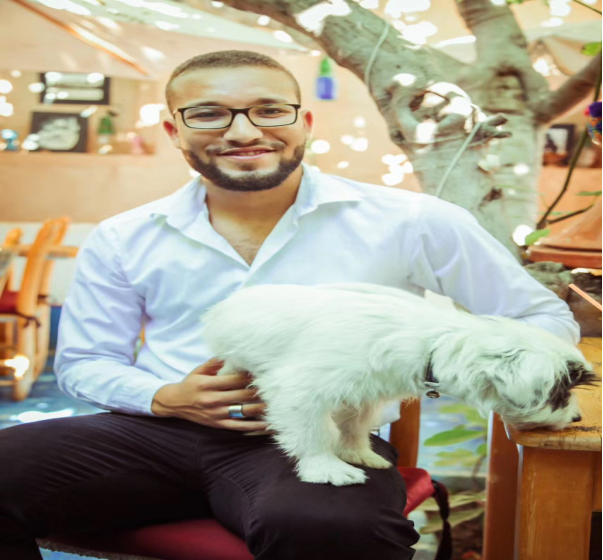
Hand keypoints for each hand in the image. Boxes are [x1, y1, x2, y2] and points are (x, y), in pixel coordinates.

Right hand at [151, 358, 267, 431]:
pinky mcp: (218, 424)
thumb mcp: (199, 370)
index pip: (235, 379)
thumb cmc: (190, 384)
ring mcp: (216, 414)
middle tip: (276, 386)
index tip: (264, 372)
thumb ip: (215, 362)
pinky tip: (268, 425)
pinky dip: (255, 427)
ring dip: (262, 408)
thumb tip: (232, 353)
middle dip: (260, 391)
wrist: (175, 403)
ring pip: (244, 411)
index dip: (251, 376)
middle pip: (242, 395)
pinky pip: (240, 427)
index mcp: (208, 384)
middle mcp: (212, 400)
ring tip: (277, 403)